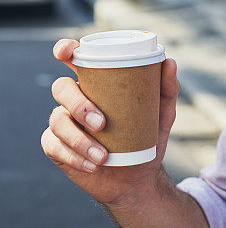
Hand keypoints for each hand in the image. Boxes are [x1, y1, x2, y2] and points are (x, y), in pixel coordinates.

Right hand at [41, 39, 179, 208]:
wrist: (138, 178)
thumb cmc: (147, 136)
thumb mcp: (162, 113)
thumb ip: (167, 88)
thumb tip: (169, 62)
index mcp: (96, 82)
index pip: (73, 58)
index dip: (64, 49)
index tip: (67, 52)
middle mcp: (75, 98)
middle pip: (61, 88)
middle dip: (78, 104)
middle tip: (101, 123)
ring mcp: (63, 122)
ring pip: (57, 120)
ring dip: (78, 139)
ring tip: (102, 156)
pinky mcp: (56, 147)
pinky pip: (54, 146)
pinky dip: (74, 156)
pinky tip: (92, 165)